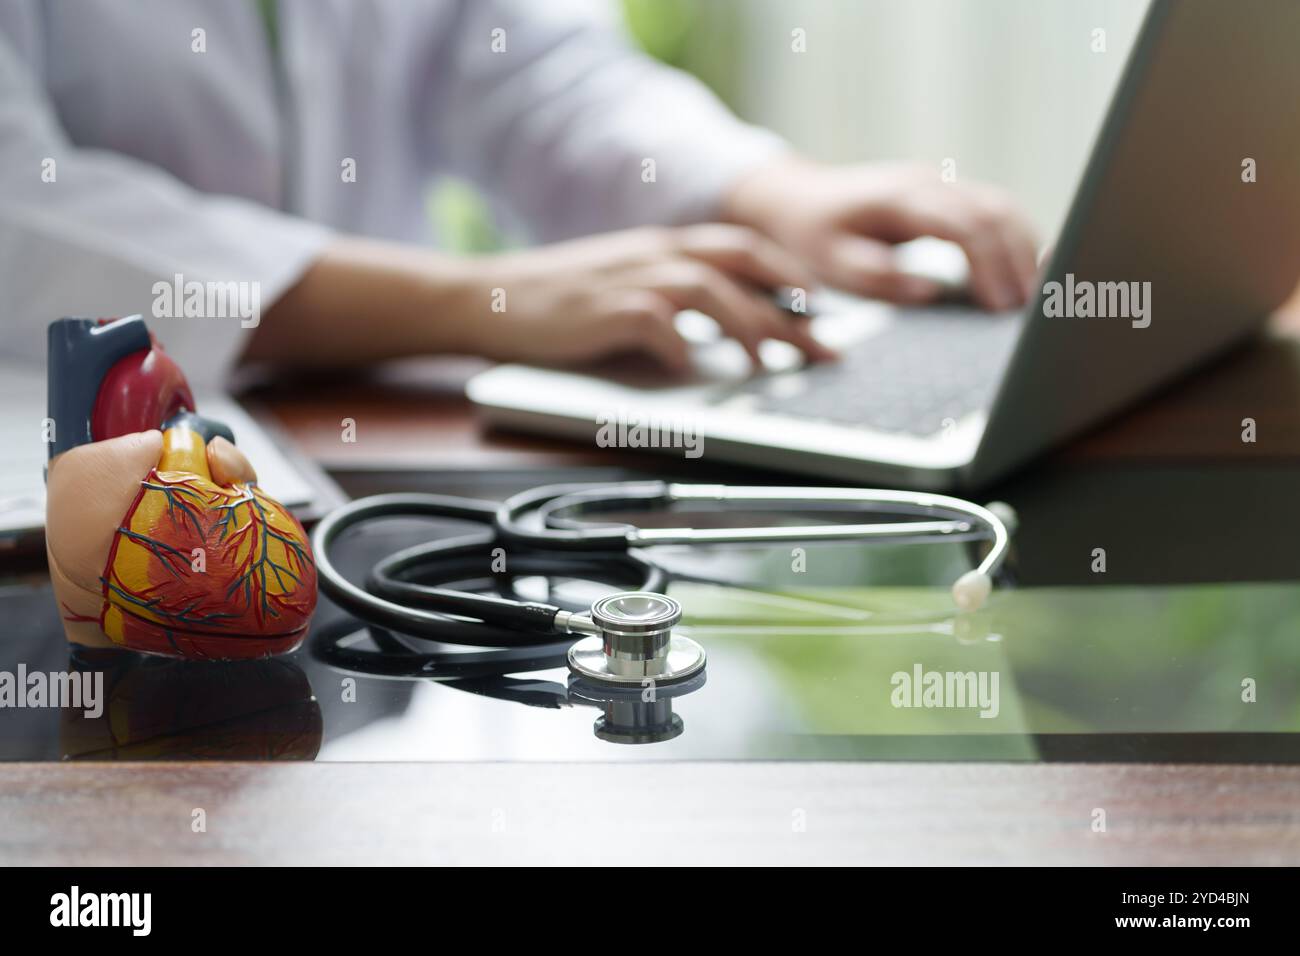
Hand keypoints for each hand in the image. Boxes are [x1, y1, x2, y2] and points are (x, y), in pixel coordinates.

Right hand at [250, 228, 831, 371]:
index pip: (743, 250)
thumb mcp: (619, 288)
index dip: (790, 277)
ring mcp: (631, 277)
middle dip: (794, 306)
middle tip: (826, 347)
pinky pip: (660, 325)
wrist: (483, 298)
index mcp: (662, 246)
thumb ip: (668, 304)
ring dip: (751, 327)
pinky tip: (692, 371)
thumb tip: (719, 342)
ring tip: (773, 364)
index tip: (822, 311)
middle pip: (745, 265)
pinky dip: (684, 349)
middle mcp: (655, 253)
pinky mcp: (606, 308)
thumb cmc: (552, 303)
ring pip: (713, 290)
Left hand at [723, 158, 1040, 310]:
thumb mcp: (830, 263)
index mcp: (901, 198)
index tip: (1001, 306)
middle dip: (1019, 261)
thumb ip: (877, 277)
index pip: (964, 226)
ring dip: (1024, 249)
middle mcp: (927, 183)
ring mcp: (939, 184)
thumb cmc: (810, 234)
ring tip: (1036, 297)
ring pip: (1002, 206)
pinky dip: (1012, 240)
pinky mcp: (944, 195)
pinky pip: (991, 210)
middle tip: (1031, 310)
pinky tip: (1021, 273)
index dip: (990, 265)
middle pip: (995, 212)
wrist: (795, 198)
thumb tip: (930, 291)